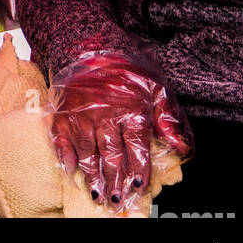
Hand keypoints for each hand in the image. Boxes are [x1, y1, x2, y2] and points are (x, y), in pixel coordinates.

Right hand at [47, 50, 191, 207]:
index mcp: (131, 109)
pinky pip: (61, 137)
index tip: (139, 187)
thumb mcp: (156, 86)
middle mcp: (106, 113)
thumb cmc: (125, 65)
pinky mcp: (62, 109)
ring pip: (88, 150)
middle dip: (115, 181)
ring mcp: (81, 112)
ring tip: (97, 194)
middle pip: (112, 154)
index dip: (138, 170)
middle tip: (115, 201)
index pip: (136, 147)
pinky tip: (69, 170)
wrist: (87, 41)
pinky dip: (64, 155)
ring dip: (92, 175)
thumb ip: (168, 118)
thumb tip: (182, 148)